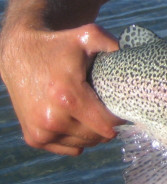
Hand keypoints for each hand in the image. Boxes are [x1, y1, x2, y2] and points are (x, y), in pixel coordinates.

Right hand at [0, 23, 123, 155]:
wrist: (19, 54)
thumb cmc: (59, 45)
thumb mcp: (87, 35)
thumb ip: (113, 44)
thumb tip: (131, 57)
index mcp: (68, 97)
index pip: (108, 124)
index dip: (121, 117)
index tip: (125, 106)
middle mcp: (53, 119)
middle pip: (99, 136)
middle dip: (109, 124)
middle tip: (111, 107)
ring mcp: (42, 131)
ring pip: (85, 143)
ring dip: (95, 132)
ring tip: (94, 111)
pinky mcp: (34, 138)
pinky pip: (70, 148)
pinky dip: (78, 138)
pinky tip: (79, 120)